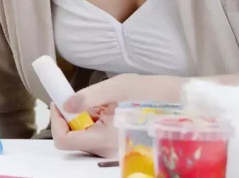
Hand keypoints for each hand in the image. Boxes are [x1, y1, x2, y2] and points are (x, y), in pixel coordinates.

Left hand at [52, 74, 182, 156]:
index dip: (56, 120)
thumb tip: (66, 104)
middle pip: (75, 138)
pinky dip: (98, 123)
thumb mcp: (117, 87)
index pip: (64, 140)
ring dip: (87, 119)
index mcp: (105, 139)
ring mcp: (116, 152)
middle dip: (73, 117)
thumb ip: (88, 96)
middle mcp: (109, 152)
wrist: (181, 103)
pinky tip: (112, 110)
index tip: (59, 102)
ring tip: (104, 102)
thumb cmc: (152, 94)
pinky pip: (100, 137)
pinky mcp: (122, 148)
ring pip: (87, 137)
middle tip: (81, 97)